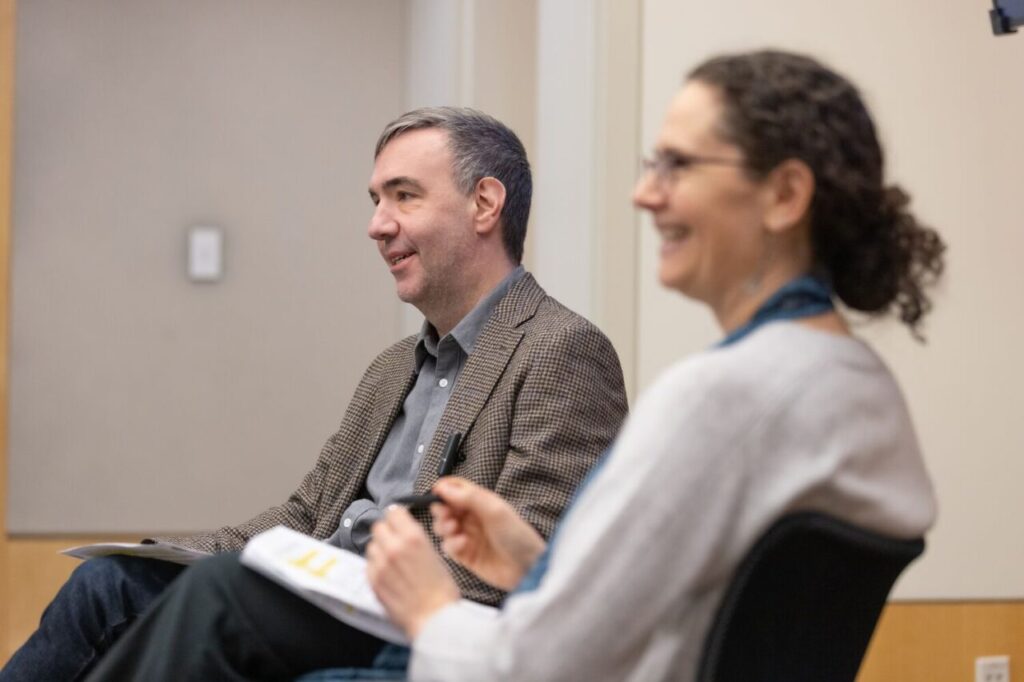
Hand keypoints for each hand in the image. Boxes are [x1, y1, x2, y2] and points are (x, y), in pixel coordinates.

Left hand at [366, 506, 459, 638]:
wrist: (434, 618)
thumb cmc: (441, 590)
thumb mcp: (435, 555)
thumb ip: (415, 539)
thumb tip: (403, 529)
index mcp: (413, 538)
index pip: (393, 512)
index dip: (397, 517)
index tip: (399, 521)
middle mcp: (393, 548)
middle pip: (378, 526)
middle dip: (386, 532)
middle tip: (395, 541)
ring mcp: (380, 565)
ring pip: (371, 545)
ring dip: (379, 549)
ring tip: (392, 561)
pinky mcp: (373, 581)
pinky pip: (368, 564)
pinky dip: (376, 566)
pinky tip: (389, 575)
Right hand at [431, 478, 546, 590]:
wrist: (528, 568)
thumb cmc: (518, 537)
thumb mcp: (495, 511)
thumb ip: (469, 497)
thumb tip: (445, 487)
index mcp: (481, 502)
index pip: (456, 489)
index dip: (444, 489)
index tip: (436, 493)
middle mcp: (473, 518)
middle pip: (446, 508)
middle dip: (441, 510)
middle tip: (446, 515)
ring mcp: (469, 536)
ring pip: (444, 528)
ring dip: (443, 527)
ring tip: (454, 529)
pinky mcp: (466, 555)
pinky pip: (448, 547)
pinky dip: (451, 545)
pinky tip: (463, 544)